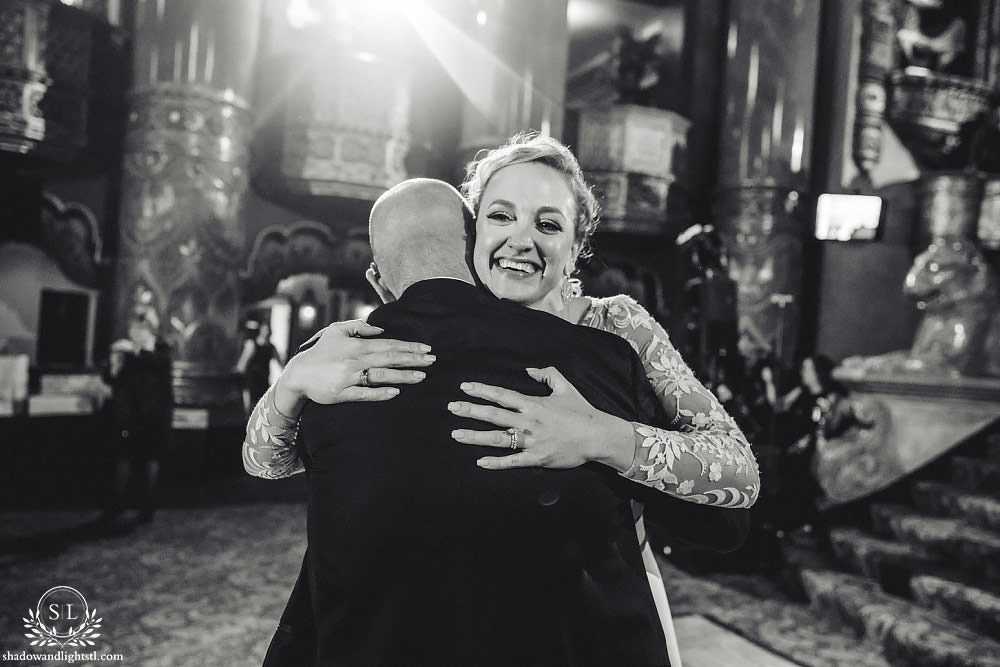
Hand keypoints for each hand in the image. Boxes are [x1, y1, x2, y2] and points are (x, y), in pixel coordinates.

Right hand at [277, 320, 434, 409]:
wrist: (298, 374)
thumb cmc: (321, 351)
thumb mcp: (337, 331)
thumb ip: (359, 327)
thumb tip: (380, 329)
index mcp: (356, 345)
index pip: (388, 344)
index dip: (409, 347)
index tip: (427, 348)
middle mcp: (355, 360)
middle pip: (390, 359)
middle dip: (413, 359)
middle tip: (432, 361)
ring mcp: (349, 377)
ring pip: (381, 376)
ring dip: (403, 376)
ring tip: (421, 376)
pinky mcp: (342, 393)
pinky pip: (365, 393)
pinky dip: (380, 393)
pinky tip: (395, 392)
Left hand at [448, 366, 633, 471]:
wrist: (598, 436)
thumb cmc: (582, 412)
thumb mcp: (565, 387)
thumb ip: (547, 375)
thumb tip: (529, 369)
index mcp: (534, 404)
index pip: (503, 395)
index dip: (482, 390)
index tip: (464, 387)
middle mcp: (529, 421)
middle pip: (494, 415)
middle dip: (471, 411)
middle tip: (452, 408)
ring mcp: (532, 441)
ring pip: (499, 438)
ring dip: (476, 436)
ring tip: (456, 434)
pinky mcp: (538, 458)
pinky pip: (513, 461)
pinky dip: (497, 462)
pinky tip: (480, 461)